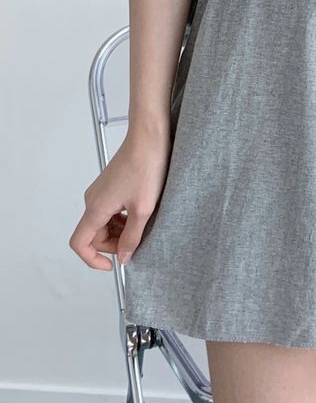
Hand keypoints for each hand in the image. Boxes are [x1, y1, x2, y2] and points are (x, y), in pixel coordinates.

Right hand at [68, 124, 171, 269]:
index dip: (92, 260)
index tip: (112, 265)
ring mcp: (100, 192)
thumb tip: (123, 257)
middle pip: (93, 235)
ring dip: (119, 231)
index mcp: (96, 208)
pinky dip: (121, 218)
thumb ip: (132, 237)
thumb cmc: (147, 167)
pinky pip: (109, 210)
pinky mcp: (109, 185)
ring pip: (102, 223)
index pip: (79, 244)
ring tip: (141, 226)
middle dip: (112, 245)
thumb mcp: (143, 209)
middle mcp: (93, 200)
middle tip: (136, 243)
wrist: (149, 137)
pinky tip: (139, 213)